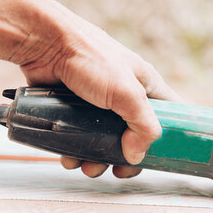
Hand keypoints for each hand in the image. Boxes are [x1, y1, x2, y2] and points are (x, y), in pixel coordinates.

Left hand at [16, 5, 180, 178]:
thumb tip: (136, 155)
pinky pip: (79, 137)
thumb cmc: (89, 56)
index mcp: (145, 85)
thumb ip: (142, 126)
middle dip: (126, 157)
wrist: (42, 42)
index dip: (170, 137)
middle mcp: (123, 95)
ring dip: (97, 159)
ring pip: (104, 141)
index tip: (162, 158)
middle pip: (135, 136)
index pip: (170, 113)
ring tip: (87, 167)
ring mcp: (97, 103)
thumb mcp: (126, 92)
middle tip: (118, 170)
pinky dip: (75, 151)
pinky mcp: (73, 109)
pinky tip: (69, 157)